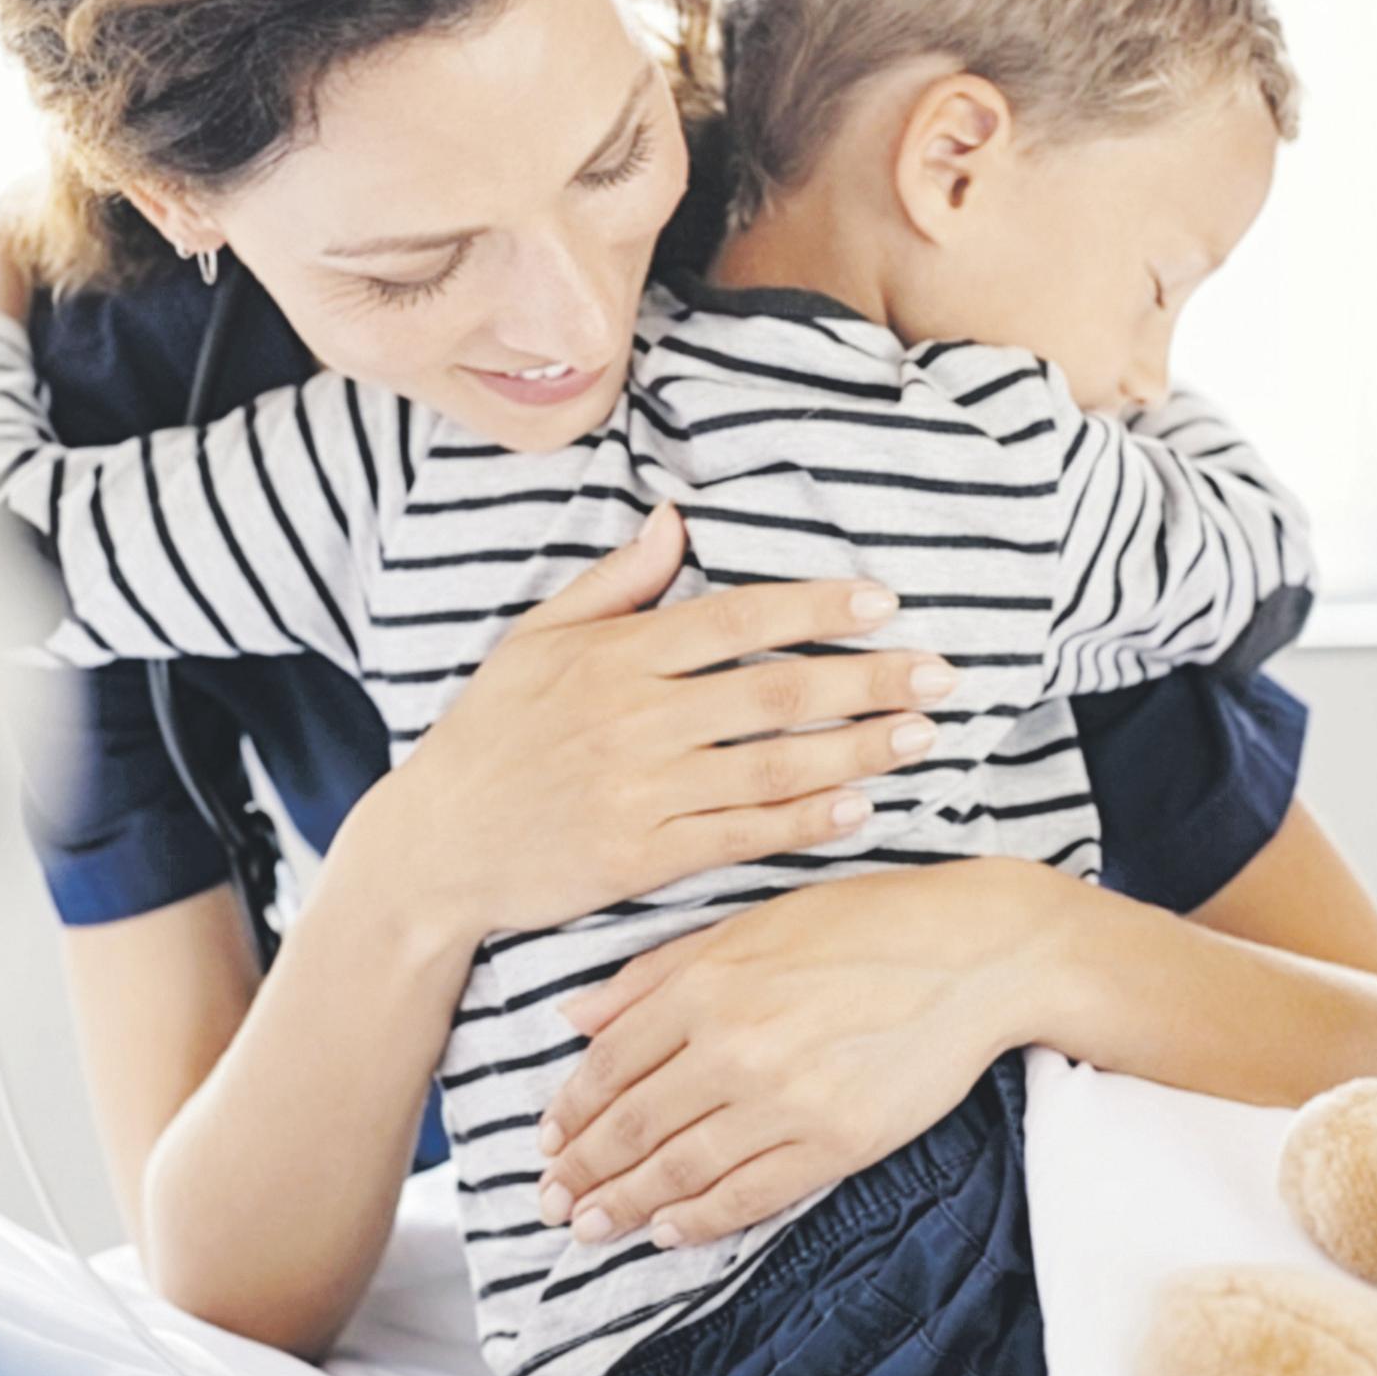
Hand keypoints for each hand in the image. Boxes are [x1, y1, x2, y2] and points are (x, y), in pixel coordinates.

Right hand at [345, 504, 957, 944]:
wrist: (435, 847)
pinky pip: (742, 833)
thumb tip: (676, 518)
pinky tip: (860, 808)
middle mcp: (633, 718)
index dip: (814, 611)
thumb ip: (614, 583)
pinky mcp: (642, 856)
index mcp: (613, 656)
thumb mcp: (534, 640)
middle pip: (772, 692)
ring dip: (856, 749)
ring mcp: (640, 791)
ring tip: (920, 735)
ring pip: (770, 764)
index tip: (882, 604)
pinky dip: (805, 820)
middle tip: (941, 674)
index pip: (733, 620)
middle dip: (866, 680)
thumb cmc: (488, 737)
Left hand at [531, 858, 1055, 1248]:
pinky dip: (701, 1219)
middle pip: (633, 1126)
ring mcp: (786, 1099)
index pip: (611, 1065)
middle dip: (582, 1171)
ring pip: (680, 1169)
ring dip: (626, 1205)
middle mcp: (735, 1046)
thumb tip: (575, 1016)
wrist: (973, 952)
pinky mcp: (838, 1141)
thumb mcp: (749, 923)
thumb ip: (654, 973)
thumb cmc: (862, 924)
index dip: (571, 1110)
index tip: (546, 1139)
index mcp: (707, 984)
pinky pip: (750, 1194)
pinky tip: (668, 1229)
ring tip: (591, 1226)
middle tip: (551, 1200)